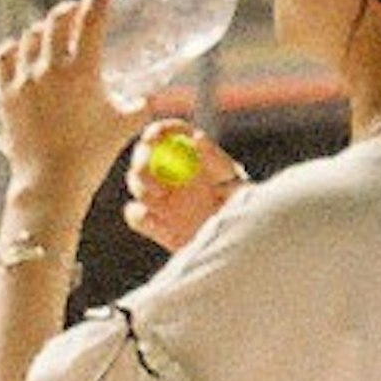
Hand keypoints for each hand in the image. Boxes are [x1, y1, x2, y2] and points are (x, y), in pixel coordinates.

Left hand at [0, 0, 130, 220]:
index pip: (92, 19)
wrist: (50, 184)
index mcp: (82, 72)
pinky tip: (22, 50)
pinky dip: (16, 48)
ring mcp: (24, 81)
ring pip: (29, 35)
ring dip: (43, 29)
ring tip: (51, 35)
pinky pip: (6, 57)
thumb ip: (142, 104)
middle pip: (55, 19)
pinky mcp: (6, 95)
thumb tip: (152, 93)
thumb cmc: (92, 155)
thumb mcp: (126, 125)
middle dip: (69, 10)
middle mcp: (50, 69)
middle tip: (78, 13)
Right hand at [125, 118, 240, 253]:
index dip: (157, 131)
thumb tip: (196, 138)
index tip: (152, 137)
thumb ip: (216, 161)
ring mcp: (162, 199)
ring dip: (142, 188)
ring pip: (136, 183)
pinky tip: (160, 223)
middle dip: (141, 160)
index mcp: (194, 157)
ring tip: (162, 198)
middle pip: (145, 156)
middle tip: (148, 168)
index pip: (169, 135)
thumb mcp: (236, 184)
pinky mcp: (155, 223)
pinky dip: (141, 216)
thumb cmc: (245, 213)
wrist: (239, 249)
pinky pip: (135, 215)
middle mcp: (174, 174)